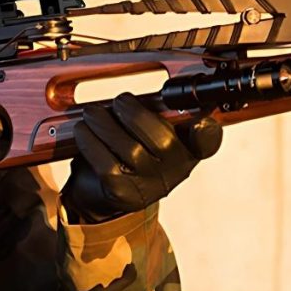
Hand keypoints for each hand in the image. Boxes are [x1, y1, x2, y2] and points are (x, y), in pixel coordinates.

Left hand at [62, 93, 221, 223]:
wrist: (101, 193)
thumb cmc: (127, 153)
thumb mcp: (146, 132)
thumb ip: (154, 113)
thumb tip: (145, 95)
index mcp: (187, 151)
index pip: (207, 143)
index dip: (207, 133)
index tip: (200, 122)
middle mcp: (174, 173)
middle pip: (161, 140)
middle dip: (134, 114)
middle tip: (118, 102)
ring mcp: (149, 187)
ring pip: (129, 149)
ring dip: (105, 124)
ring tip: (92, 113)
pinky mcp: (122, 194)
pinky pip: (105, 163)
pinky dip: (90, 142)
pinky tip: (83, 131)